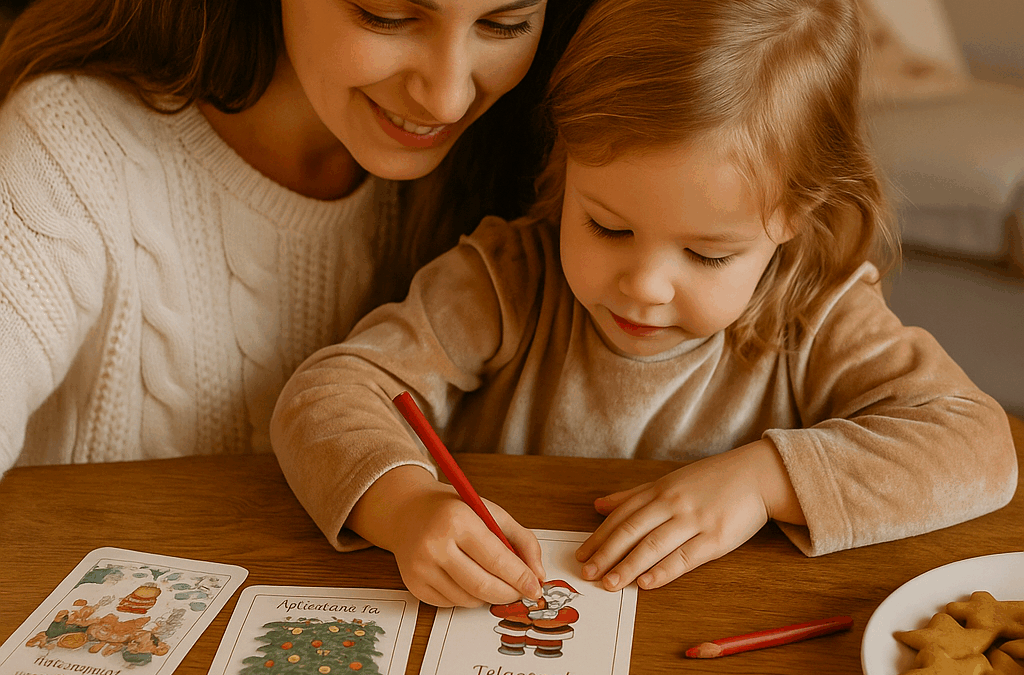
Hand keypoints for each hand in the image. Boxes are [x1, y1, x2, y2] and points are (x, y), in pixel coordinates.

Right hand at [348, 466, 544, 606]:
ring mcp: (421, 567)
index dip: (520, 577)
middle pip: (483, 585)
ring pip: (468, 599)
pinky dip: (468, 598)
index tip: (535, 587)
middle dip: (509, 593)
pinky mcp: (414, 585)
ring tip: (493, 580)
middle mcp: (435, 545)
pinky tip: (468, 579)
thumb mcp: (490, 512)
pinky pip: (451, 604)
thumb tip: (538, 574)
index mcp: (457, 520)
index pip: (496, 559)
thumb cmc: (453, 510)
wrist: (407, 511)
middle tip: (521, 592)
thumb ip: (522, 540)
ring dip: (489, 596)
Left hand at [575, 440, 802, 590]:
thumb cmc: (712, 480)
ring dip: (629, 566)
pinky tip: (646, 583)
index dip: (600, 536)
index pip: (622, 516)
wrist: (757, 475)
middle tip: (588, 573)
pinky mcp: (716, 538)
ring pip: (654, 545)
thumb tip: (599, 505)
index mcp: (660, 490)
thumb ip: (633, 495)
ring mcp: (694, 520)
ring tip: (610, 583)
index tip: (582, 555)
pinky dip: (664, 570)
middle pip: (632, 530)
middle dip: (607, 553)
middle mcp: (673, 503)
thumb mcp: (670, 482)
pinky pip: (685, 557)